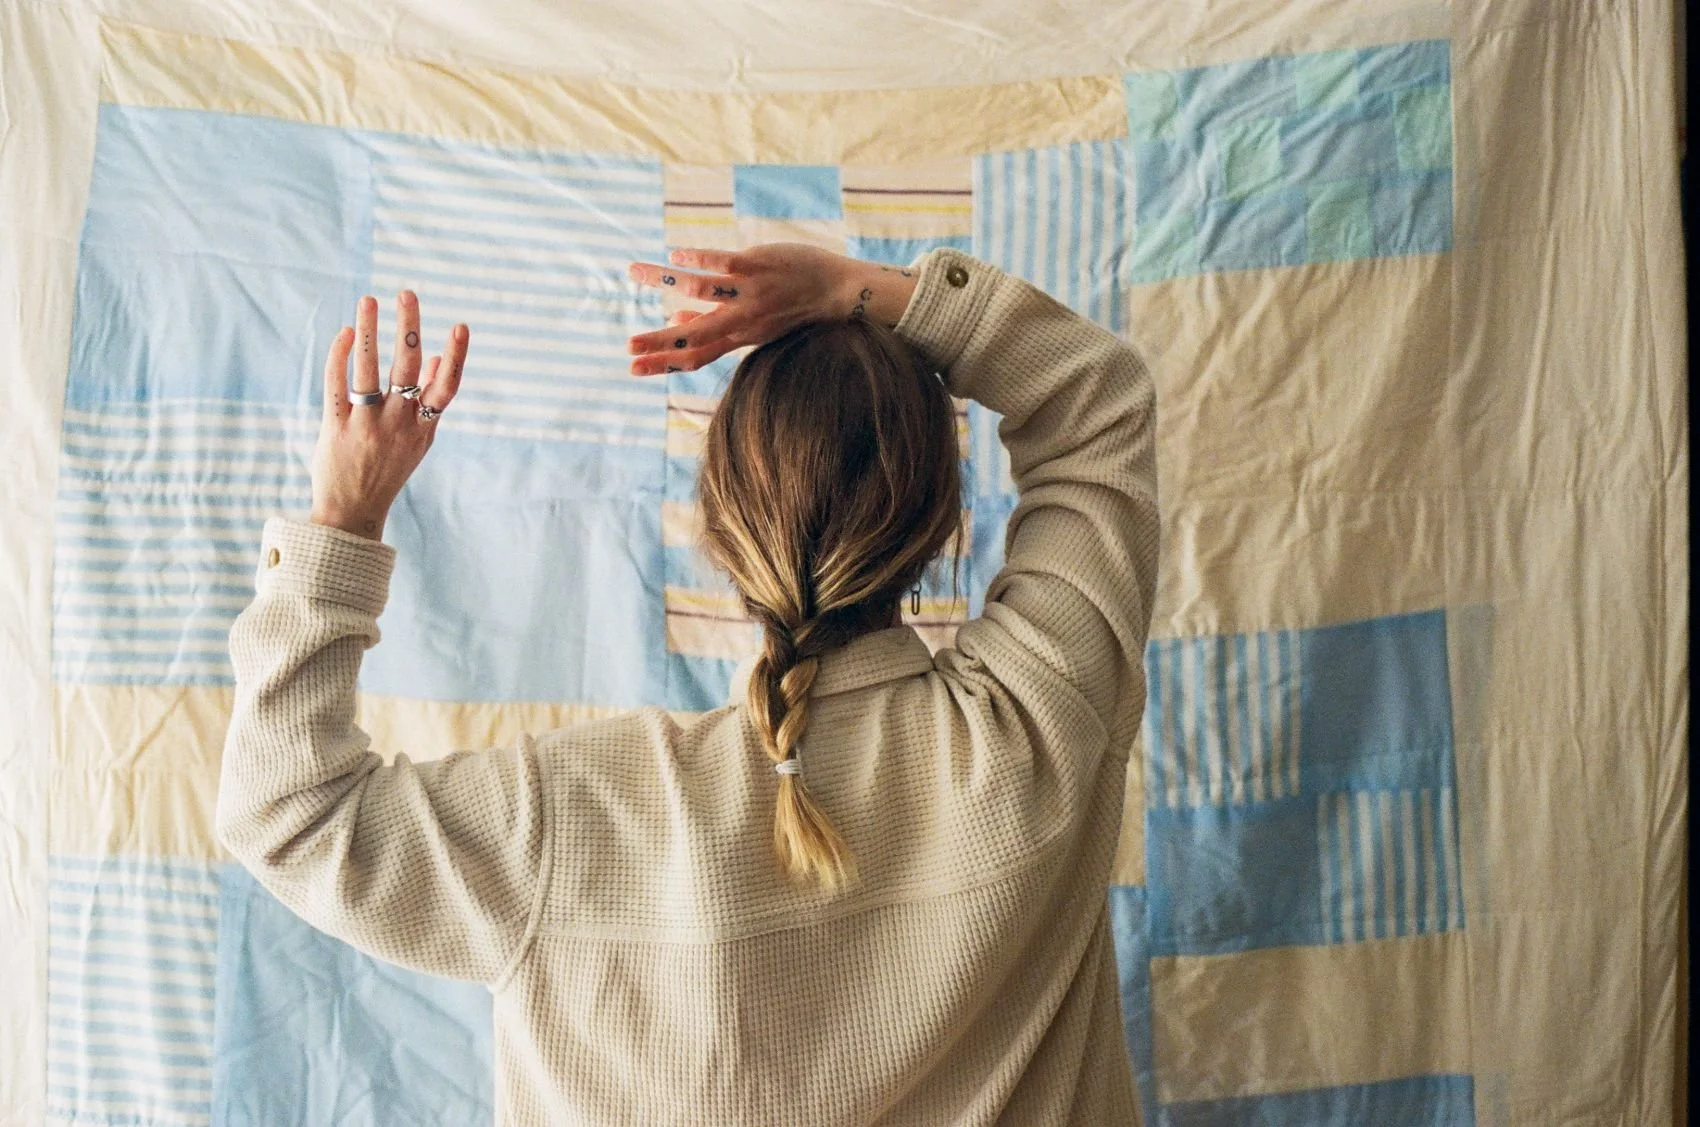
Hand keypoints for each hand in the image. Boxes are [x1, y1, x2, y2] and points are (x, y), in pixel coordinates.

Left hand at [310, 291, 468, 539]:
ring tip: (369, 300)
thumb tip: (435, 359)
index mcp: (423, 428)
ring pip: (368, 369)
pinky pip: (337, 383)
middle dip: (408, 328)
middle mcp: (398, 424)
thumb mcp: (416, 441)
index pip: (446, 388)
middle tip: (407, 293)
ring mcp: (367, 424)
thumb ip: (427, 402)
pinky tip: (346, 332)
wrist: (352, 511)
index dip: (455, 356)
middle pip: (407, 369)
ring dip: (369, 331)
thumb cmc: (387, 470)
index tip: (461, 325)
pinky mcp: (337, 426)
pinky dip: (341, 355)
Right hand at [624, 243, 853, 374]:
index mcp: (739, 337)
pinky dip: (696, 258)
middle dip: (659, 342)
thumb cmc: (794, 307)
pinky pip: (721, 262)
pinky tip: (675, 255)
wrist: (839, 293)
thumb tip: (676, 320)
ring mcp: (749, 293)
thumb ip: (715, 324)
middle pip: (694, 336)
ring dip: (663, 281)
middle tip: (628, 346)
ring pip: (699, 289)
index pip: (696, 356)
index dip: (664, 363)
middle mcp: (742, 320)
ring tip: (634, 272)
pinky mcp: (756, 266)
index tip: (634, 367)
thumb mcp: (754, 325)